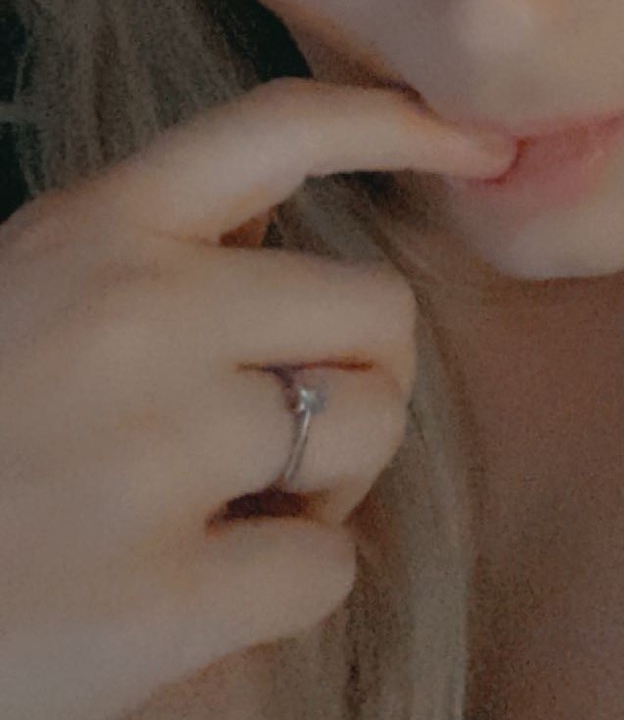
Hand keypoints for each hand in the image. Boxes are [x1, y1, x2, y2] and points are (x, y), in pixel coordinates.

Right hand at [0, 77, 512, 719]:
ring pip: (368, 433)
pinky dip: (287, 589)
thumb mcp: (30, 291)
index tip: (482, 143)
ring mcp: (149, 455)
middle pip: (378, 311)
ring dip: (326, 483)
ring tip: (222, 512)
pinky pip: (327, 569)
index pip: (281, 127)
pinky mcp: (159, 598)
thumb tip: (288, 230)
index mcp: (96, 229)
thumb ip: (150, 251)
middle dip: (357, 376)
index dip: (402, 121)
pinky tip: (198, 594)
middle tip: (277, 436)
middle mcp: (135, 315)